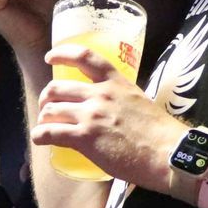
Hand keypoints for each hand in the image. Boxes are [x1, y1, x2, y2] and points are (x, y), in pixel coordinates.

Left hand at [34, 44, 181, 188]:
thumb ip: (121, 101)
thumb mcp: (140, 103)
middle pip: (58, 87)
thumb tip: (111, 111)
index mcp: (116, 82)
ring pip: (51, 109)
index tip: (50, 57)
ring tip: (45, 127)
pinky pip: (50, 132)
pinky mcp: (85, 137)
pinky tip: (39, 139)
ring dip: (43, 118)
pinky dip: (39, 135)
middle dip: (46, 97)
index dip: (62, 53)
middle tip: (47, 108)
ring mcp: (91, 115)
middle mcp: (101, 94)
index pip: (85, 57)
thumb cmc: (161, 134)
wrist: (168, 154)